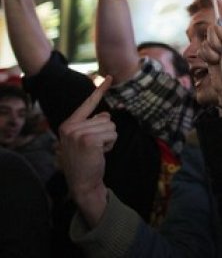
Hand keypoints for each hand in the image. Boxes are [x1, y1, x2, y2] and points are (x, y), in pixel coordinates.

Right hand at [60, 77, 114, 225]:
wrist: (82, 183)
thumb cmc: (85, 161)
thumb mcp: (85, 140)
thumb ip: (92, 125)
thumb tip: (106, 115)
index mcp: (68, 125)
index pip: (87, 104)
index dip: (99, 90)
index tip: (109, 77)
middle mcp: (70, 127)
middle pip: (105, 118)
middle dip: (106, 133)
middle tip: (95, 148)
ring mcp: (78, 133)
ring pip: (111, 126)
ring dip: (109, 139)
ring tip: (97, 151)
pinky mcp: (88, 140)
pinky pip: (112, 134)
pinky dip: (110, 144)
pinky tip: (99, 154)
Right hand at [200, 0, 221, 107]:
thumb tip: (217, 24)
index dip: (221, 5)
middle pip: (213, 28)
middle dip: (215, 40)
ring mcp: (218, 47)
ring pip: (206, 40)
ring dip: (211, 51)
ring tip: (219, 60)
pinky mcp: (210, 55)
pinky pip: (201, 49)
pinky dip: (206, 57)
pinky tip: (214, 64)